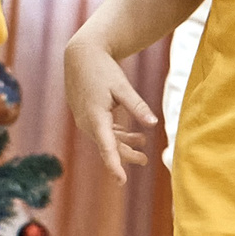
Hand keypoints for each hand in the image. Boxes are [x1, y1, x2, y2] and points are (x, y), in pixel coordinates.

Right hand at [64, 34, 158, 180]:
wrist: (80, 55)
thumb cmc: (102, 68)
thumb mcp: (122, 86)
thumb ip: (137, 106)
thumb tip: (154, 123)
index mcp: (96, 117)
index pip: (106, 147)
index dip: (114, 165)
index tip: (121, 180)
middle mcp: (87, 122)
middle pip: (108, 145)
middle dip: (126, 155)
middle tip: (146, 160)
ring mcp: (84, 119)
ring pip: (105, 139)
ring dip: (123, 143)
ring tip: (143, 146)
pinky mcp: (86, 115)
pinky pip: (102, 131)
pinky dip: (116, 134)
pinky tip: (131, 135)